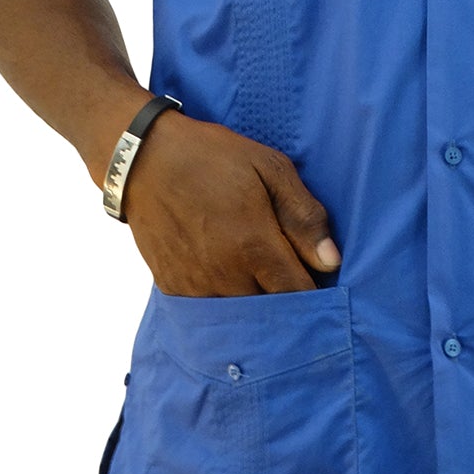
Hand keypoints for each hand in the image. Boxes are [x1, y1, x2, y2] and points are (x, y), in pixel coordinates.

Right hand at [119, 113, 342, 295]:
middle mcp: (224, 275)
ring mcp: (195, 286)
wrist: (143, 158)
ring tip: (257, 273)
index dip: (314, 290)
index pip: (299, 295)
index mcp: (254, 246)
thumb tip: (330, 262)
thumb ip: (304, 217)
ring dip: (254, 302)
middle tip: (288, 271)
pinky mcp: (173, 287)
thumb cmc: (213, 158)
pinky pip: (209, 310)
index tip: (317, 277)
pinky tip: (228, 275)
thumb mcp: (270, 168)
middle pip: (271, 311)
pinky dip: (224, 300)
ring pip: (240, 316)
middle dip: (286, 299)